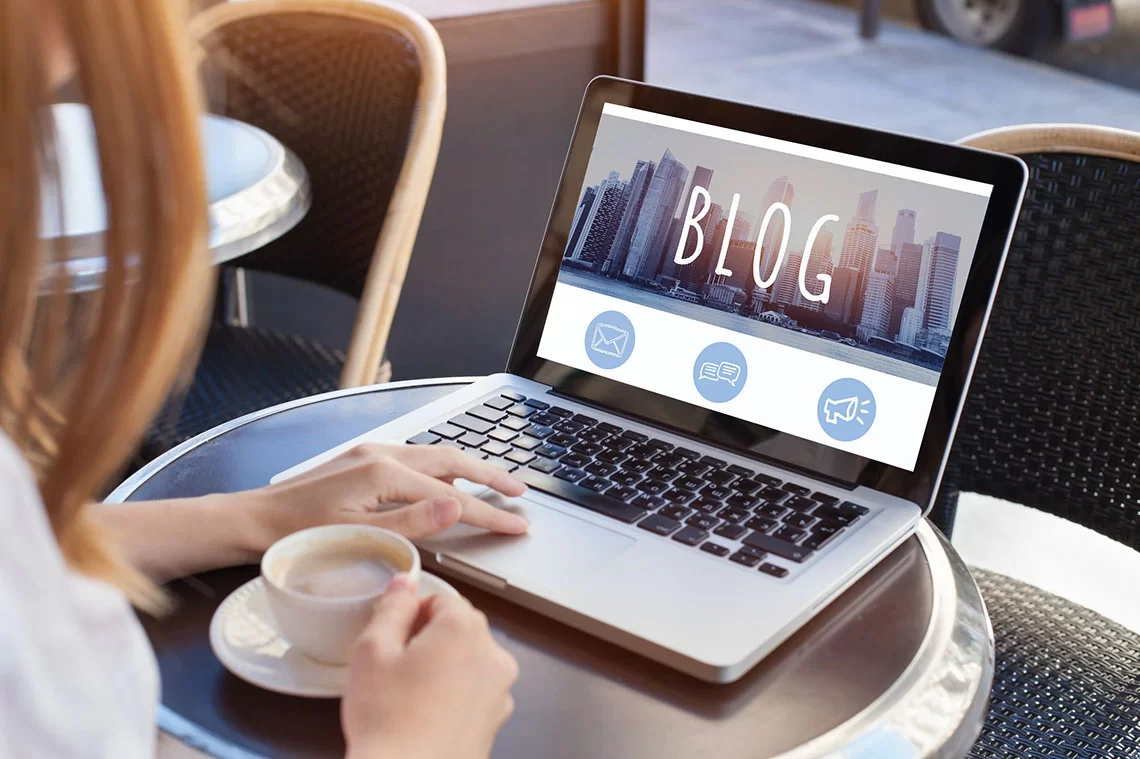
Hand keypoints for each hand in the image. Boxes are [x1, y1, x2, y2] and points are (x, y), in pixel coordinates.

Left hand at [248, 444, 528, 550]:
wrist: (251, 519)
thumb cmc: (297, 534)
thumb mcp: (359, 536)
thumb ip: (413, 522)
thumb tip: (458, 504)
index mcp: (384, 473)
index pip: (452, 495)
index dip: (489, 512)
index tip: (517, 523)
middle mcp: (382, 454)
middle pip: (452, 460)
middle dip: (490, 475)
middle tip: (519, 492)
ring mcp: (371, 453)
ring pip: (435, 456)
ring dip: (468, 469)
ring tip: (494, 484)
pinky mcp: (363, 460)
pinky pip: (415, 459)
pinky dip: (441, 469)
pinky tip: (446, 482)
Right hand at [342, 574, 517, 758]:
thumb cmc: (388, 721)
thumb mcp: (372, 650)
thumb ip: (392, 607)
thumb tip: (404, 584)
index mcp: (465, 629)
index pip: (441, 598)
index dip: (411, 615)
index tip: (392, 638)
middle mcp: (492, 655)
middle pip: (458, 628)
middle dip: (428, 640)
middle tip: (394, 668)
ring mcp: (499, 690)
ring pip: (467, 661)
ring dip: (443, 668)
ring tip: (408, 696)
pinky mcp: (496, 721)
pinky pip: (474, 692)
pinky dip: (454, 696)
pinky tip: (425, 716)